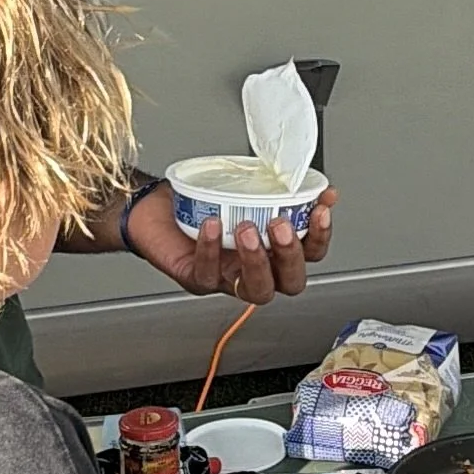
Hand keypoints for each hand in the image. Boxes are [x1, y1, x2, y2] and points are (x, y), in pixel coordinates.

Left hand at [121, 182, 336, 305]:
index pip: (310, 254)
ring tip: (245, 227)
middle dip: (290, 255)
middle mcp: (254, 269)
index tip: (319, 210)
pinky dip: (211, 249)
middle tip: (279, 224)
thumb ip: (278, 189)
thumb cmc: (199, 201)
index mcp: (272, 249)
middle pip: (290, 282)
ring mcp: (227, 278)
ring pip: (256, 290)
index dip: (320, 236)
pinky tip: (211, 224)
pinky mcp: (197, 279)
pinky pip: (208, 274)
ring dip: (256, 260)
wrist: (153, 208)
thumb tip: (315, 183)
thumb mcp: (243, 188)